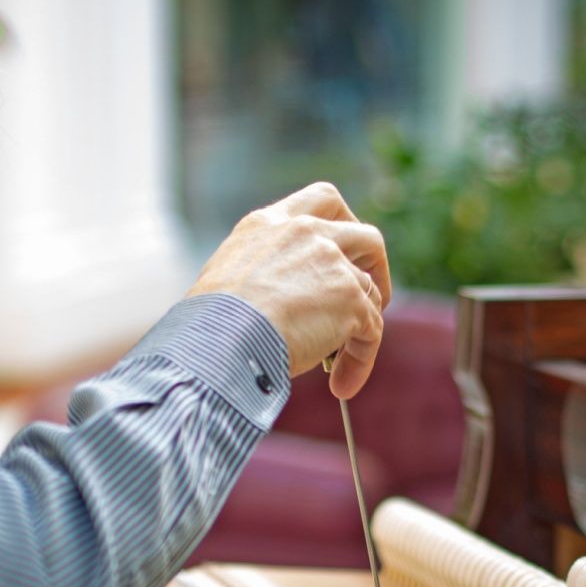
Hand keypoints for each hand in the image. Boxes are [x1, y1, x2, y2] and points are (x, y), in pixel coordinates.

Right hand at [187, 181, 390, 398]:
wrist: (220, 337)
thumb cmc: (209, 325)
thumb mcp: (229, 283)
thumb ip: (263, 279)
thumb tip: (282, 309)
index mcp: (270, 224)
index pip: (322, 200)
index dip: (343, 224)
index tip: (346, 252)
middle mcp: (306, 233)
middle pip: (366, 236)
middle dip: (376, 267)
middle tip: (372, 299)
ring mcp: (332, 262)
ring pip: (369, 295)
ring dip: (361, 333)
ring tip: (341, 370)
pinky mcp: (350, 297)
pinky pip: (371, 330)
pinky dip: (362, 359)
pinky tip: (343, 385)